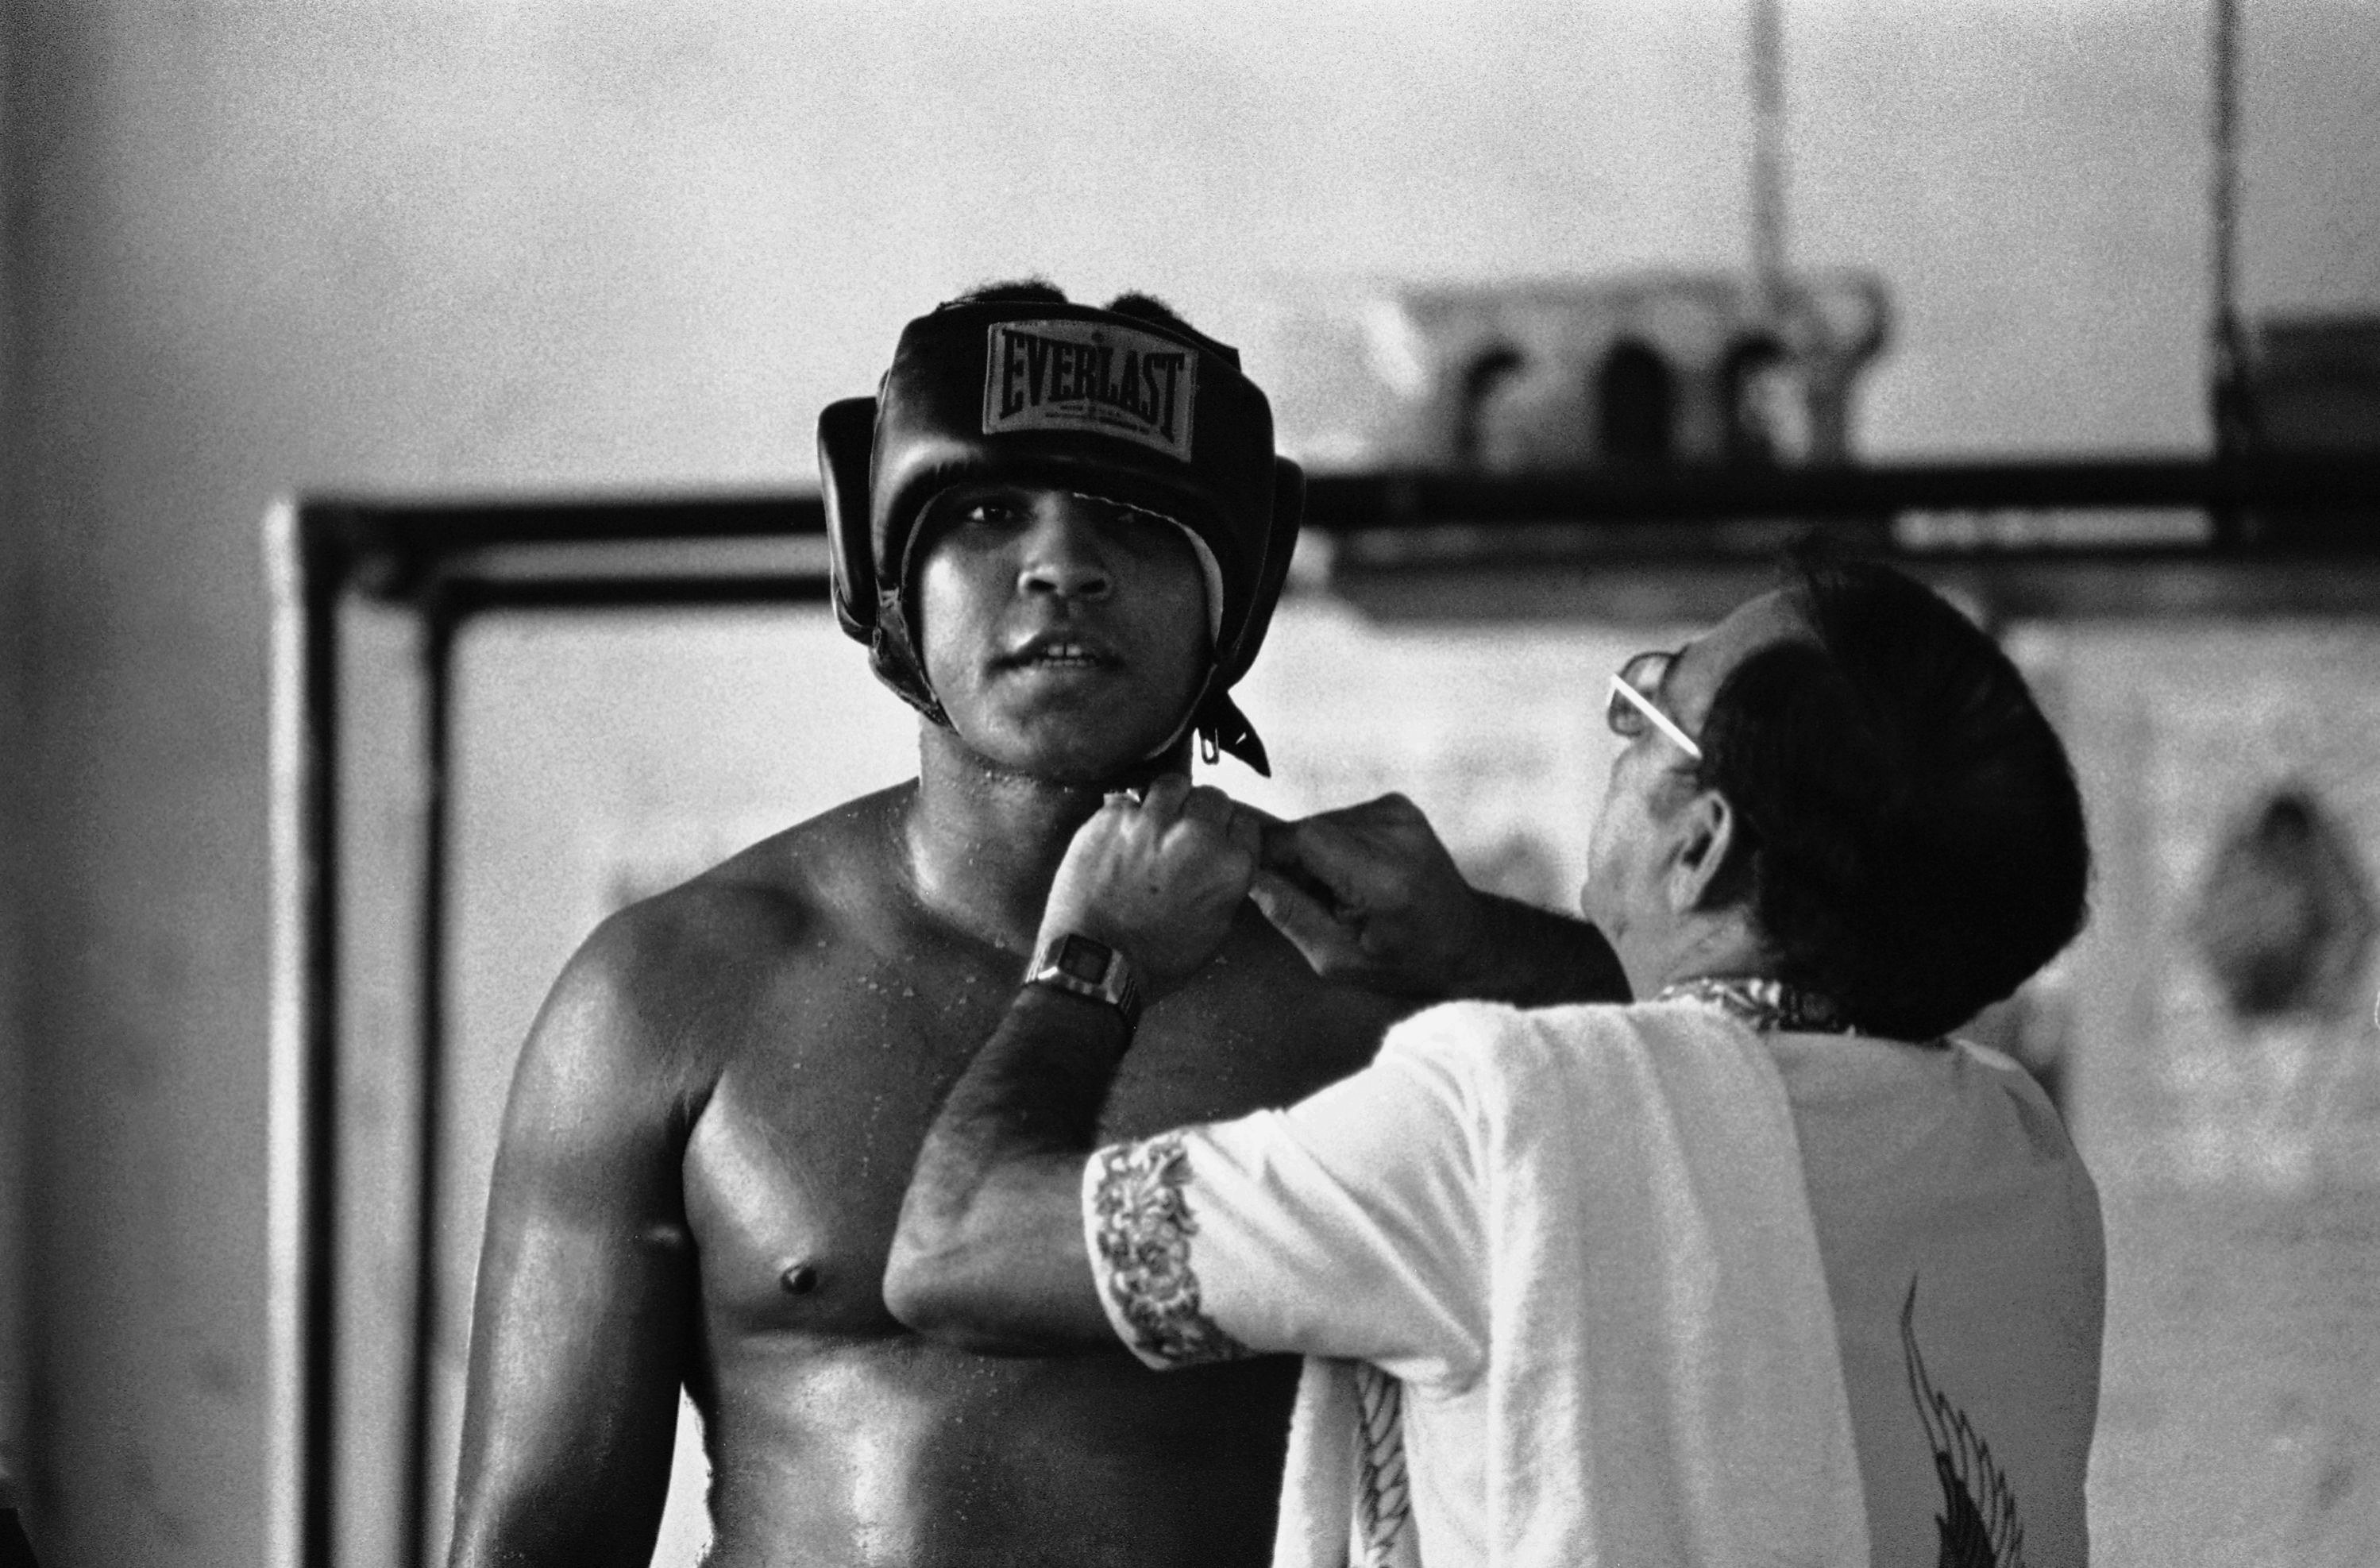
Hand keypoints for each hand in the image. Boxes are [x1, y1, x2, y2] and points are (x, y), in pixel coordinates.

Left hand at [1038, 775, 1260, 999]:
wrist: (1095, 963)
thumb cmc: (1154, 958)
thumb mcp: (1216, 930)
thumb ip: (1227, 884)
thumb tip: (1224, 861)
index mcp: (1229, 866)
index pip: (1245, 823)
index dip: (1229, 832)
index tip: (1217, 840)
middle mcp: (1195, 835)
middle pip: (1213, 798)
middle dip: (1202, 813)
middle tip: (1185, 833)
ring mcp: (1151, 822)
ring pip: (1173, 785)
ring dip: (1168, 802)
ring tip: (1155, 824)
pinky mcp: (1112, 818)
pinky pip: (1129, 801)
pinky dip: (1128, 817)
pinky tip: (1121, 840)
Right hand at [1249, 793, 1492, 998]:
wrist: (1468, 940)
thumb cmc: (1404, 961)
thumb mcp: (1339, 961)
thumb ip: (1291, 915)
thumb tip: (1249, 876)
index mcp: (1384, 877)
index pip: (1305, 838)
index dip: (1269, 853)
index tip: (1255, 878)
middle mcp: (1395, 833)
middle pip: (1308, 827)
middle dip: (1291, 860)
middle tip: (1306, 899)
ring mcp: (1400, 813)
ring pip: (1321, 821)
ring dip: (1312, 853)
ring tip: (1335, 892)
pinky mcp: (1398, 805)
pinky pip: (1340, 818)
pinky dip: (1332, 845)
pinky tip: (1351, 874)